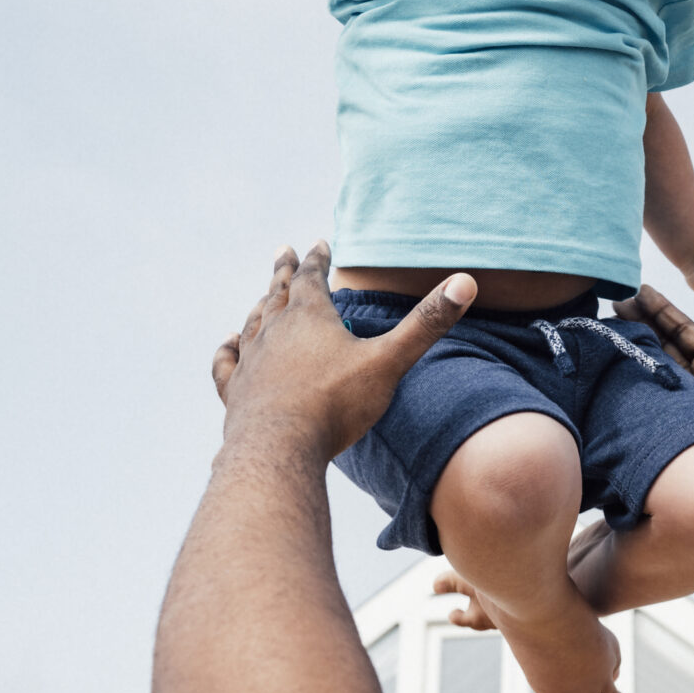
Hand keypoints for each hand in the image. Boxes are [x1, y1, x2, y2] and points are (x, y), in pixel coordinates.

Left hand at [213, 241, 474, 466]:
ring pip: (253, 323)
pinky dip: (228, 348)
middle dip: (284, 272)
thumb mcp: (389, 361)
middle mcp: (274, 330)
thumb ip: (426, 324)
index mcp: (309, 316)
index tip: (319, 243)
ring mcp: (251, 361)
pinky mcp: (236, 391)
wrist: (278, 449)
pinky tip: (229, 344)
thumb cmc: (335, 404)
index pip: (313, 276)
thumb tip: (466, 282)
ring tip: (262, 298)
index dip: (317, 258)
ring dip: (260, 306)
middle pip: (278, 292)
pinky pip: (227, 362)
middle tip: (283, 252)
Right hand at [616, 284, 693, 451]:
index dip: (662, 310)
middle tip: (614, 302)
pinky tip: (612, 366)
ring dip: (633, 345)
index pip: (684, 330)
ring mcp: (682, 398)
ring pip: (653, 364)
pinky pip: (648, 391)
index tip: (640, 291)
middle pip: (664, 343)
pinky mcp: (668, 419)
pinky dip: (632, 376)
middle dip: (641, 322)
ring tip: (608, 326)